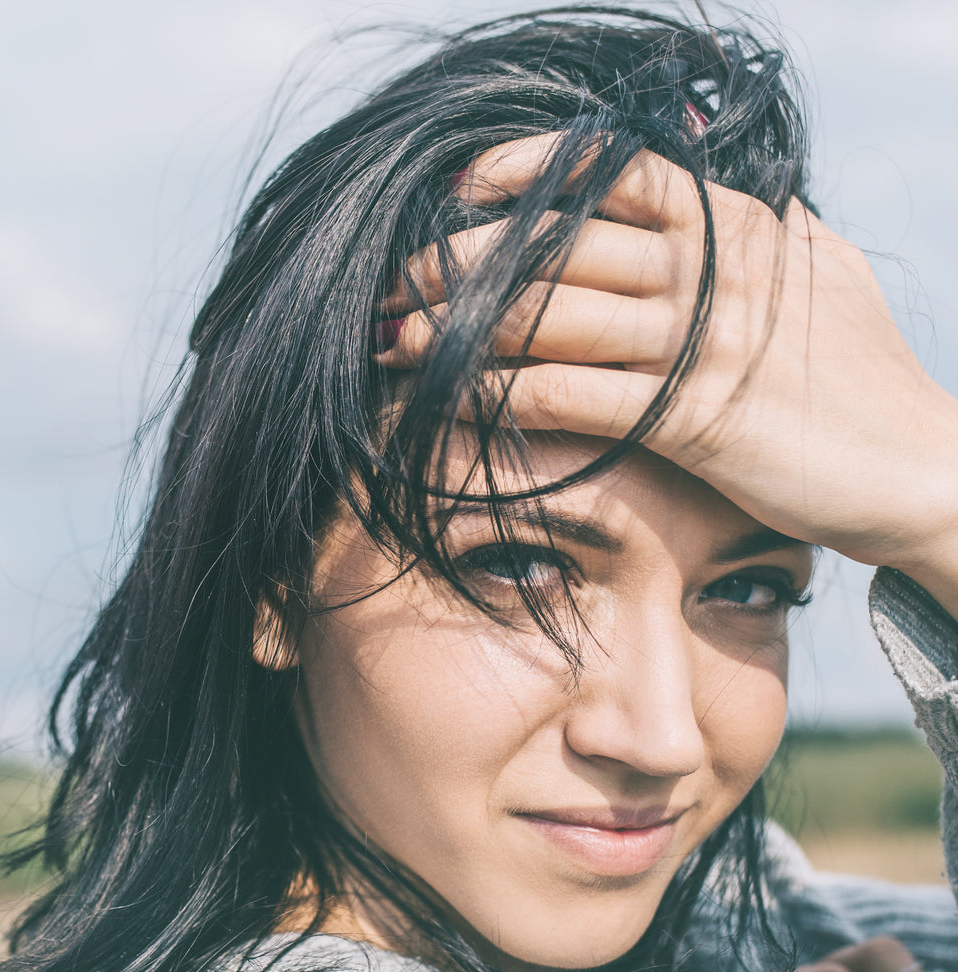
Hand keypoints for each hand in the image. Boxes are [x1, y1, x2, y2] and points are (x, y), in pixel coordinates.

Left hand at [380, 137, 957, 616]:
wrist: (916, 468)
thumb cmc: (856, 378)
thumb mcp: (813, 276)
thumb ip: (746, 236)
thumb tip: (690, 197)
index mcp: (737, 228)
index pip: (617, 171)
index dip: (532, 170)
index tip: (462, 186)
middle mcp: (714, 274)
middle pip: (563, 243)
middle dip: (468, 258)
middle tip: (402, 276)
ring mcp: (704, 346)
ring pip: (556, 319)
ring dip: (465, 329)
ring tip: (397, 339)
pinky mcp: (693, 421)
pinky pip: (576, 397)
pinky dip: (504, 396)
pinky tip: (454, 400)